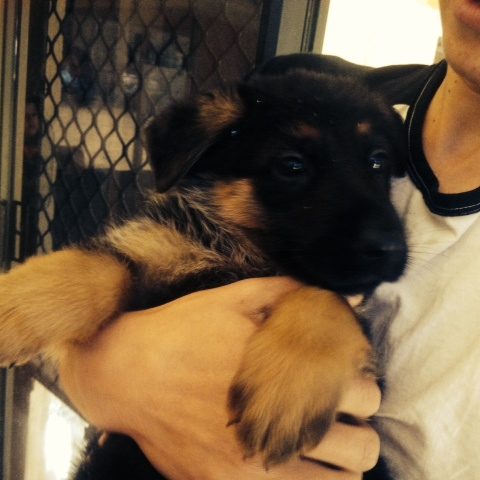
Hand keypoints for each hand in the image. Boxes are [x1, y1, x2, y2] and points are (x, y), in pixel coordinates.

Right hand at [59, 278, 379, 478]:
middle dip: (360, 424)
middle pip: (361, 445)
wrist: (128, 371)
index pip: (363, 394)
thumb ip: (290, 291)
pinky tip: (303, 463)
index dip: (363, 384)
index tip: (348, 379)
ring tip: (328, 440)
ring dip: (344, 460)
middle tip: (341, 411)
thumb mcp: (234, 298)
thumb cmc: (183, 330)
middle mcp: (276, 425)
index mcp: (284, 374)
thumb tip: (345, 294)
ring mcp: (253, 466)